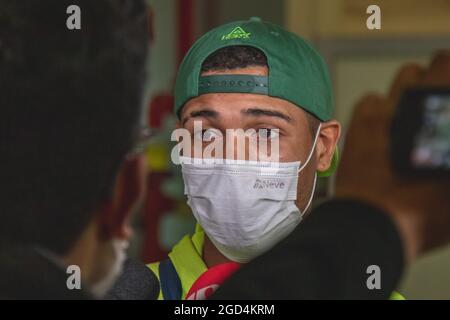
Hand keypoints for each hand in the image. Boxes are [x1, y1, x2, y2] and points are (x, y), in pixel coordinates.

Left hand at [336, 51, 449, 262]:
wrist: (373, 223)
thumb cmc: (420, 213)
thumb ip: (447, 162)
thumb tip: (445, 153)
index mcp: (440, 113)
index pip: (449, 66)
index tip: (448, 96)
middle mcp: (414, 104)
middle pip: (433, 66)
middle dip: (438, 80)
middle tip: (437, 101)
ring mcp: (385, 111)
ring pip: (404, 76)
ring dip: (411, 89)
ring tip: (412, 113)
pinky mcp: (359, 122)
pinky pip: (371, 100)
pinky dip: (378, 108)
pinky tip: (383, 126)